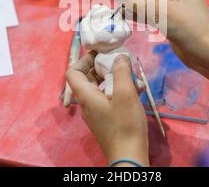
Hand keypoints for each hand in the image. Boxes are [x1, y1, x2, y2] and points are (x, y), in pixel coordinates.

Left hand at [66, 52, 148, 166]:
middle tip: (118, 60)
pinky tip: (135, 88)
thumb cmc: (124, 124)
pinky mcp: (106, 119)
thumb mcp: (125, 94)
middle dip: (101, 66)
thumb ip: (121, 72)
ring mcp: (96, 112)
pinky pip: (107, 98)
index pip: (72, 72)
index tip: (100, 53)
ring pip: (99, 88)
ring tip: (130, 73)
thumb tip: (119, 57)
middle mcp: (87, 103)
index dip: (83, 59)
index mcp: (86, 96)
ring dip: (112, 77)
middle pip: (87, 78)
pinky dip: (117, 89)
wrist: (129, 156)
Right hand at [119, 0, 208, 68]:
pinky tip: (128, 16)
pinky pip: (151, 10)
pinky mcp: (168, 18)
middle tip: (123, 0)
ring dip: (136, 2)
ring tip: (122, 10)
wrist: (202, 52)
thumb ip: (139, 2)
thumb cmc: (187, 26)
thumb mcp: (161, 11)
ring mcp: (172, 5)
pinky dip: (140, 12)